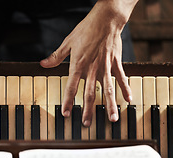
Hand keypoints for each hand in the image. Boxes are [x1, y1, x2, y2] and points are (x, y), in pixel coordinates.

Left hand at [40, 0, 137, 126]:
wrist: (106, 19)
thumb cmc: (86, 29)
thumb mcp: (67, 42)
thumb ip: (56, 56)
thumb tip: (43, 64)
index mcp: (78, 65)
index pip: (71, 87)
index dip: (68, 101)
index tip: (67, 114)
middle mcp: (92, 68)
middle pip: (90, 93)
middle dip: (89, 110)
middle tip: (88, 124)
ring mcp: (105, 66)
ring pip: (108, 89)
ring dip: (110, 105)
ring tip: (112, 118)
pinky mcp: (116, 62)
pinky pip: (121, 77)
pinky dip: (125, 88)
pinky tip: (129, 99)